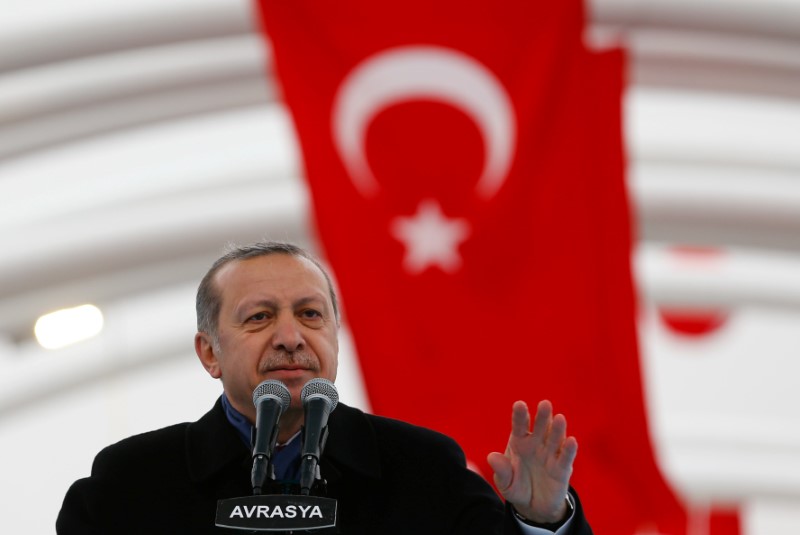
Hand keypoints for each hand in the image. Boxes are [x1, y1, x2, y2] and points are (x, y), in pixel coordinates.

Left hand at [486, 400, 577, 523]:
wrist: (533, 505)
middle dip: (542, 416)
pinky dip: (569, 449)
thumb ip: (500, 470)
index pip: (519, 426)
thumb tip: (491, 457)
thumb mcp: (505, 482)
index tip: (519, 405)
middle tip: (544, 404)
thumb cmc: (516, 487)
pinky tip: (571, 441)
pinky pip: (565, 457)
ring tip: (559, 418)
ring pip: (555, 438)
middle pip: (540, 427)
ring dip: (557, 429)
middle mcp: (536, 444)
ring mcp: (550, 454)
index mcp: (519, 442)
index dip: (520, 415)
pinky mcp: (562, 468)